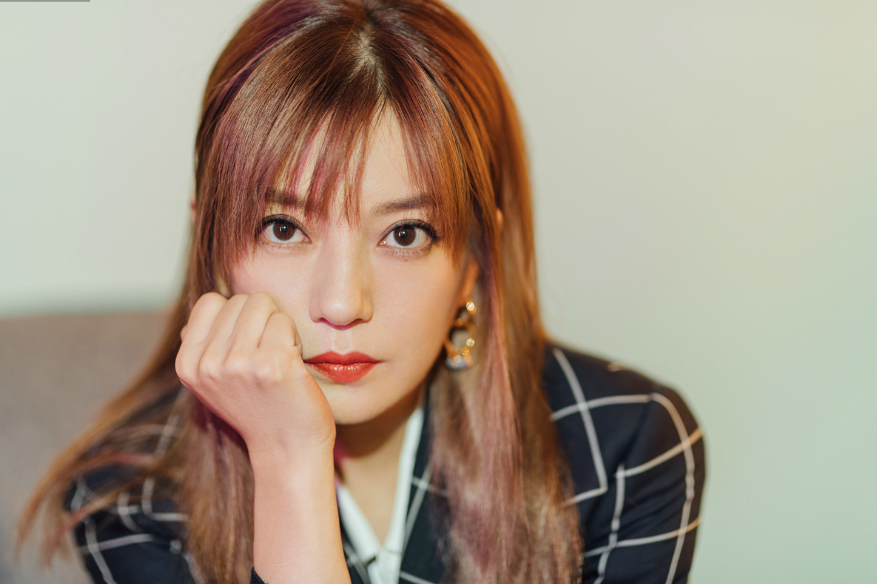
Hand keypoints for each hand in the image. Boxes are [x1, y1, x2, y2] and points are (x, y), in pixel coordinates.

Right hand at [175, 292, 335, 462]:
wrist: (288, 450)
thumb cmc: (259, 408)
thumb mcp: (215, 380)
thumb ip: (206, 344)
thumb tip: (210, 304)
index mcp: (187, 365)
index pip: (210, 302)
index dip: (236, 316)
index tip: (247, 344)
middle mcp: (208, 364)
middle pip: (242, 300)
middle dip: (261, 320)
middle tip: (268, 355)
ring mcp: (239, 364)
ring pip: (264, 305)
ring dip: (279, 326)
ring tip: (280, 358)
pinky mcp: (272, 364)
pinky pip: (285, 321)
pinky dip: (295, 338)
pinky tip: (293, 365)